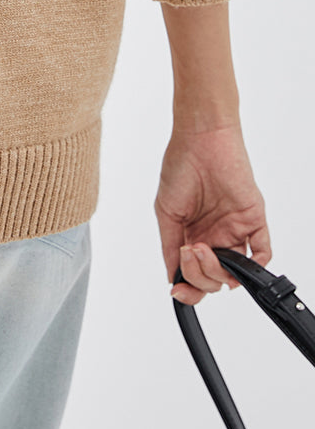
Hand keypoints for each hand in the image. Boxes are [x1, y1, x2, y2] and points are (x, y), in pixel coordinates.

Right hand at [156, 122, 272, 304]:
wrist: (200, 139)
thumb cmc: (180, 166)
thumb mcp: (166, 211)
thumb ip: (170, 246)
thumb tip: (173, 277)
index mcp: (194, 235)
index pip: (195, 274)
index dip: (188, 288)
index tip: (177, 290)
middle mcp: (215, 236)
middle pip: (213, 278)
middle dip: (198, 275)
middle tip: (187, 252)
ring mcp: (235, 230)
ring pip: (233, 272)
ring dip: (215, 270)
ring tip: (199, 247)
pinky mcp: (254, 220)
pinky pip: (262, 252)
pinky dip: (255, 267)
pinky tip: (233, 263)